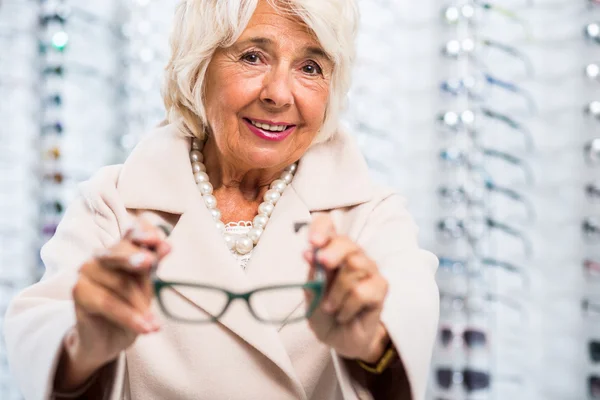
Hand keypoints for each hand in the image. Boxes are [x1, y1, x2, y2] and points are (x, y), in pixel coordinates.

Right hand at [55, 216, 170, 390]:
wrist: (107, 339)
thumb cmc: (131, 307)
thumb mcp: (147, 286)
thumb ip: (154, 265)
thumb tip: (166, 245)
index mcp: (122, 248)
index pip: (133, 231)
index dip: (145, 232)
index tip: (161, 240)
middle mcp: (103, 254)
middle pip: (121, 252)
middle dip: (136, 257)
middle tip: (150, 262)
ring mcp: (87, 270)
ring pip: (120, 283)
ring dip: (140, 306)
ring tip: (153, 325)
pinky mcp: (78, 290)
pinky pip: (108, 302)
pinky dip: (129, 317)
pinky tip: (146, 328)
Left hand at [303, 214, 389, 363]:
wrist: (340, 339)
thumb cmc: (324, 312)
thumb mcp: (312, 293)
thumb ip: (313, 273)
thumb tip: (309, 252)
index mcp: (331, 250)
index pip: (328, 224)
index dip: (321, 228)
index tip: (312, 242)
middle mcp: (353, 255)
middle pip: (346, 242)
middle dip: (331, 253)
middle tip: (322, 265)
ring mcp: (369, 270)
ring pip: (354, 266)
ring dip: (336, 292)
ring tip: (330, 308)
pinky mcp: (381, 288)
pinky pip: (361, 291)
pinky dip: (346, 307)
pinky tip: (344, 314)